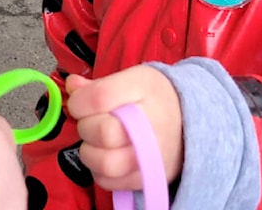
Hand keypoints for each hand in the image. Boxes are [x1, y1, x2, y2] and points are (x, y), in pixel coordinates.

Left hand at [66, 66, 182, 191]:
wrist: (190, 121)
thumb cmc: (155, 97)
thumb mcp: (131, 79)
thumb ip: (98, 85)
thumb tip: (71, 86)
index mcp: (145, 89)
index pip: (99, 98)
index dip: (79, 100)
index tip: (80, 101)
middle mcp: (152, 125)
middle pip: (101, 131)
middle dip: (86, 125)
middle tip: (93, 121)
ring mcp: (151, 156)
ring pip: (103, 162)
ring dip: (90, 151)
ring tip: (98, 142)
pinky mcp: (147, 178)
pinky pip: (108, 181)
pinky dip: (99, 170)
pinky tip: (107, 155)